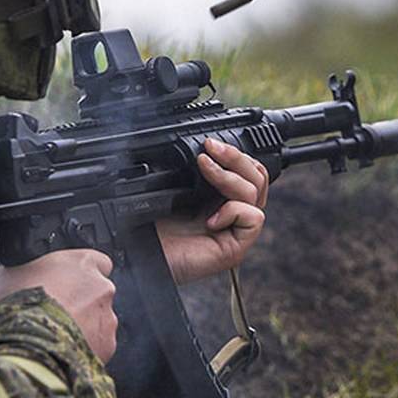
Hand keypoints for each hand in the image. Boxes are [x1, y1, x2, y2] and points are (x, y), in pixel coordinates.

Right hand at [0, 250, 117, 362]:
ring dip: (83, 328)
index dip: (80, 274)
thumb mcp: (8, 274)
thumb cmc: (17, 306)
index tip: (67, 283)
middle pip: (97, 294)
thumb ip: (25, 271)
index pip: (96, 262)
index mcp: (83, 262)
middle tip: (56, 314)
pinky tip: (62, 352)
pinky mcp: (106, 346)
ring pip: (99, 323)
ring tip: (54, 336)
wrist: (27, 345)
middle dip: (81, 304)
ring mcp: (107, 318)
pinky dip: (84, 350)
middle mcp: (101, 288)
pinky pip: (98, 347)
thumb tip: (19, 276)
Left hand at [157, 138, 267, 283]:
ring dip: (229, 176)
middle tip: (210, 147)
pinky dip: (233, 211)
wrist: (140, 254)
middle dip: (236, 157)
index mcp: (220, 199)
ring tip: (204, 169)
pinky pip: (253, 218)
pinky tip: (209, 220)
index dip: (236, 154)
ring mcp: (235, 232)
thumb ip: (192, 172)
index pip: (248, 170)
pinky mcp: (235, 248)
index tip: (209, 143)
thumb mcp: (172, 190)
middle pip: (257, 177)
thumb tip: (204, 148)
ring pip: (255, 193)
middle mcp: (232, 214)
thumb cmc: (150, 227)